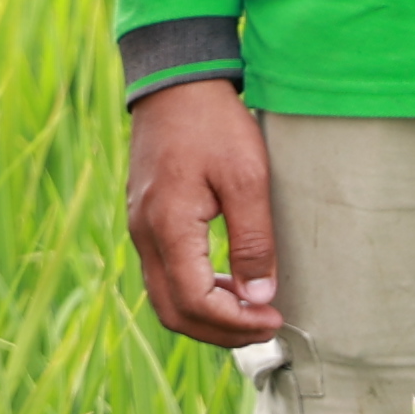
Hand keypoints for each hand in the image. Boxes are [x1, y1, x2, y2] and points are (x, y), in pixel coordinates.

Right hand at [125, 74, 284, 345]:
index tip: (274, 318)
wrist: (175, 82)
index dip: (236, 323)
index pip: (195, 303)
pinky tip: (228, 281)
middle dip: (221, 332)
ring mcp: (140, 227)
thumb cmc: (213, 124)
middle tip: (265, 325)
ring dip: (208, 315)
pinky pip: (164, 274)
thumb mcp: (247, 178)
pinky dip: (196, 292)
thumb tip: (259, 297)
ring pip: (165, 297)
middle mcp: (144, 234)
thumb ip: (253, 241)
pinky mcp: (145, 219)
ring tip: (251, 309)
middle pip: (174, 312)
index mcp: (168, 227)